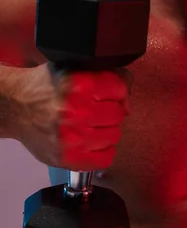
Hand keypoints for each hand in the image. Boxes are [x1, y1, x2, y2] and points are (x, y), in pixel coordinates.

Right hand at [11, 63, 131, 171]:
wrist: (16, 107)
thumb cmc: (48, 86)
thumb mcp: (76, 68)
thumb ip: (109, 75)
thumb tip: (128, 103)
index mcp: (79, 85)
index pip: (119, 88)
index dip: (116, 90)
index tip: (106, 93)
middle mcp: (76, 111)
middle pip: (118, 114)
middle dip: (110, 110)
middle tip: (96, 109)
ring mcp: (72, 137)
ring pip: (113, 136)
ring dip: (106, 130)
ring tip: (92, 125)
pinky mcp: (68, 158)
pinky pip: (104, 159)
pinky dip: (102, 150)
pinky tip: (92, 142)